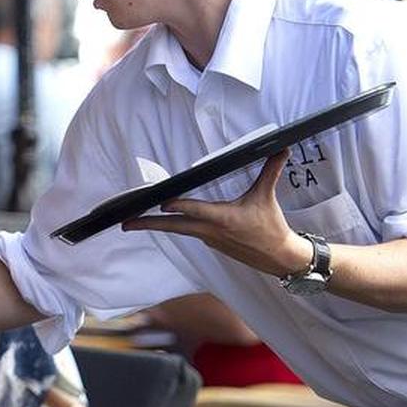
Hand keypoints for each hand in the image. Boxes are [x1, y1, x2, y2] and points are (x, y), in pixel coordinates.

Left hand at [123, 149, 311, 275]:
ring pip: (177, 230)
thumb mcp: (267, 198)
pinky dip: (171, 227)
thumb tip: (280, 149)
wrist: (277, 257)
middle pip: (175, 226)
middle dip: (149, 224)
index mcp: (225, 218)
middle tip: (126, 223)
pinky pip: (186, 232)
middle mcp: (211, 230)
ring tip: (131, 222)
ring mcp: (207, 238)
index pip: (198, 210)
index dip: (181, 206)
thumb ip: (270, 172)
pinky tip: (157, 222)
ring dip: (154, 226)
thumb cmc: (270, 227)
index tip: (163, 204)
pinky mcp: (208, 242)